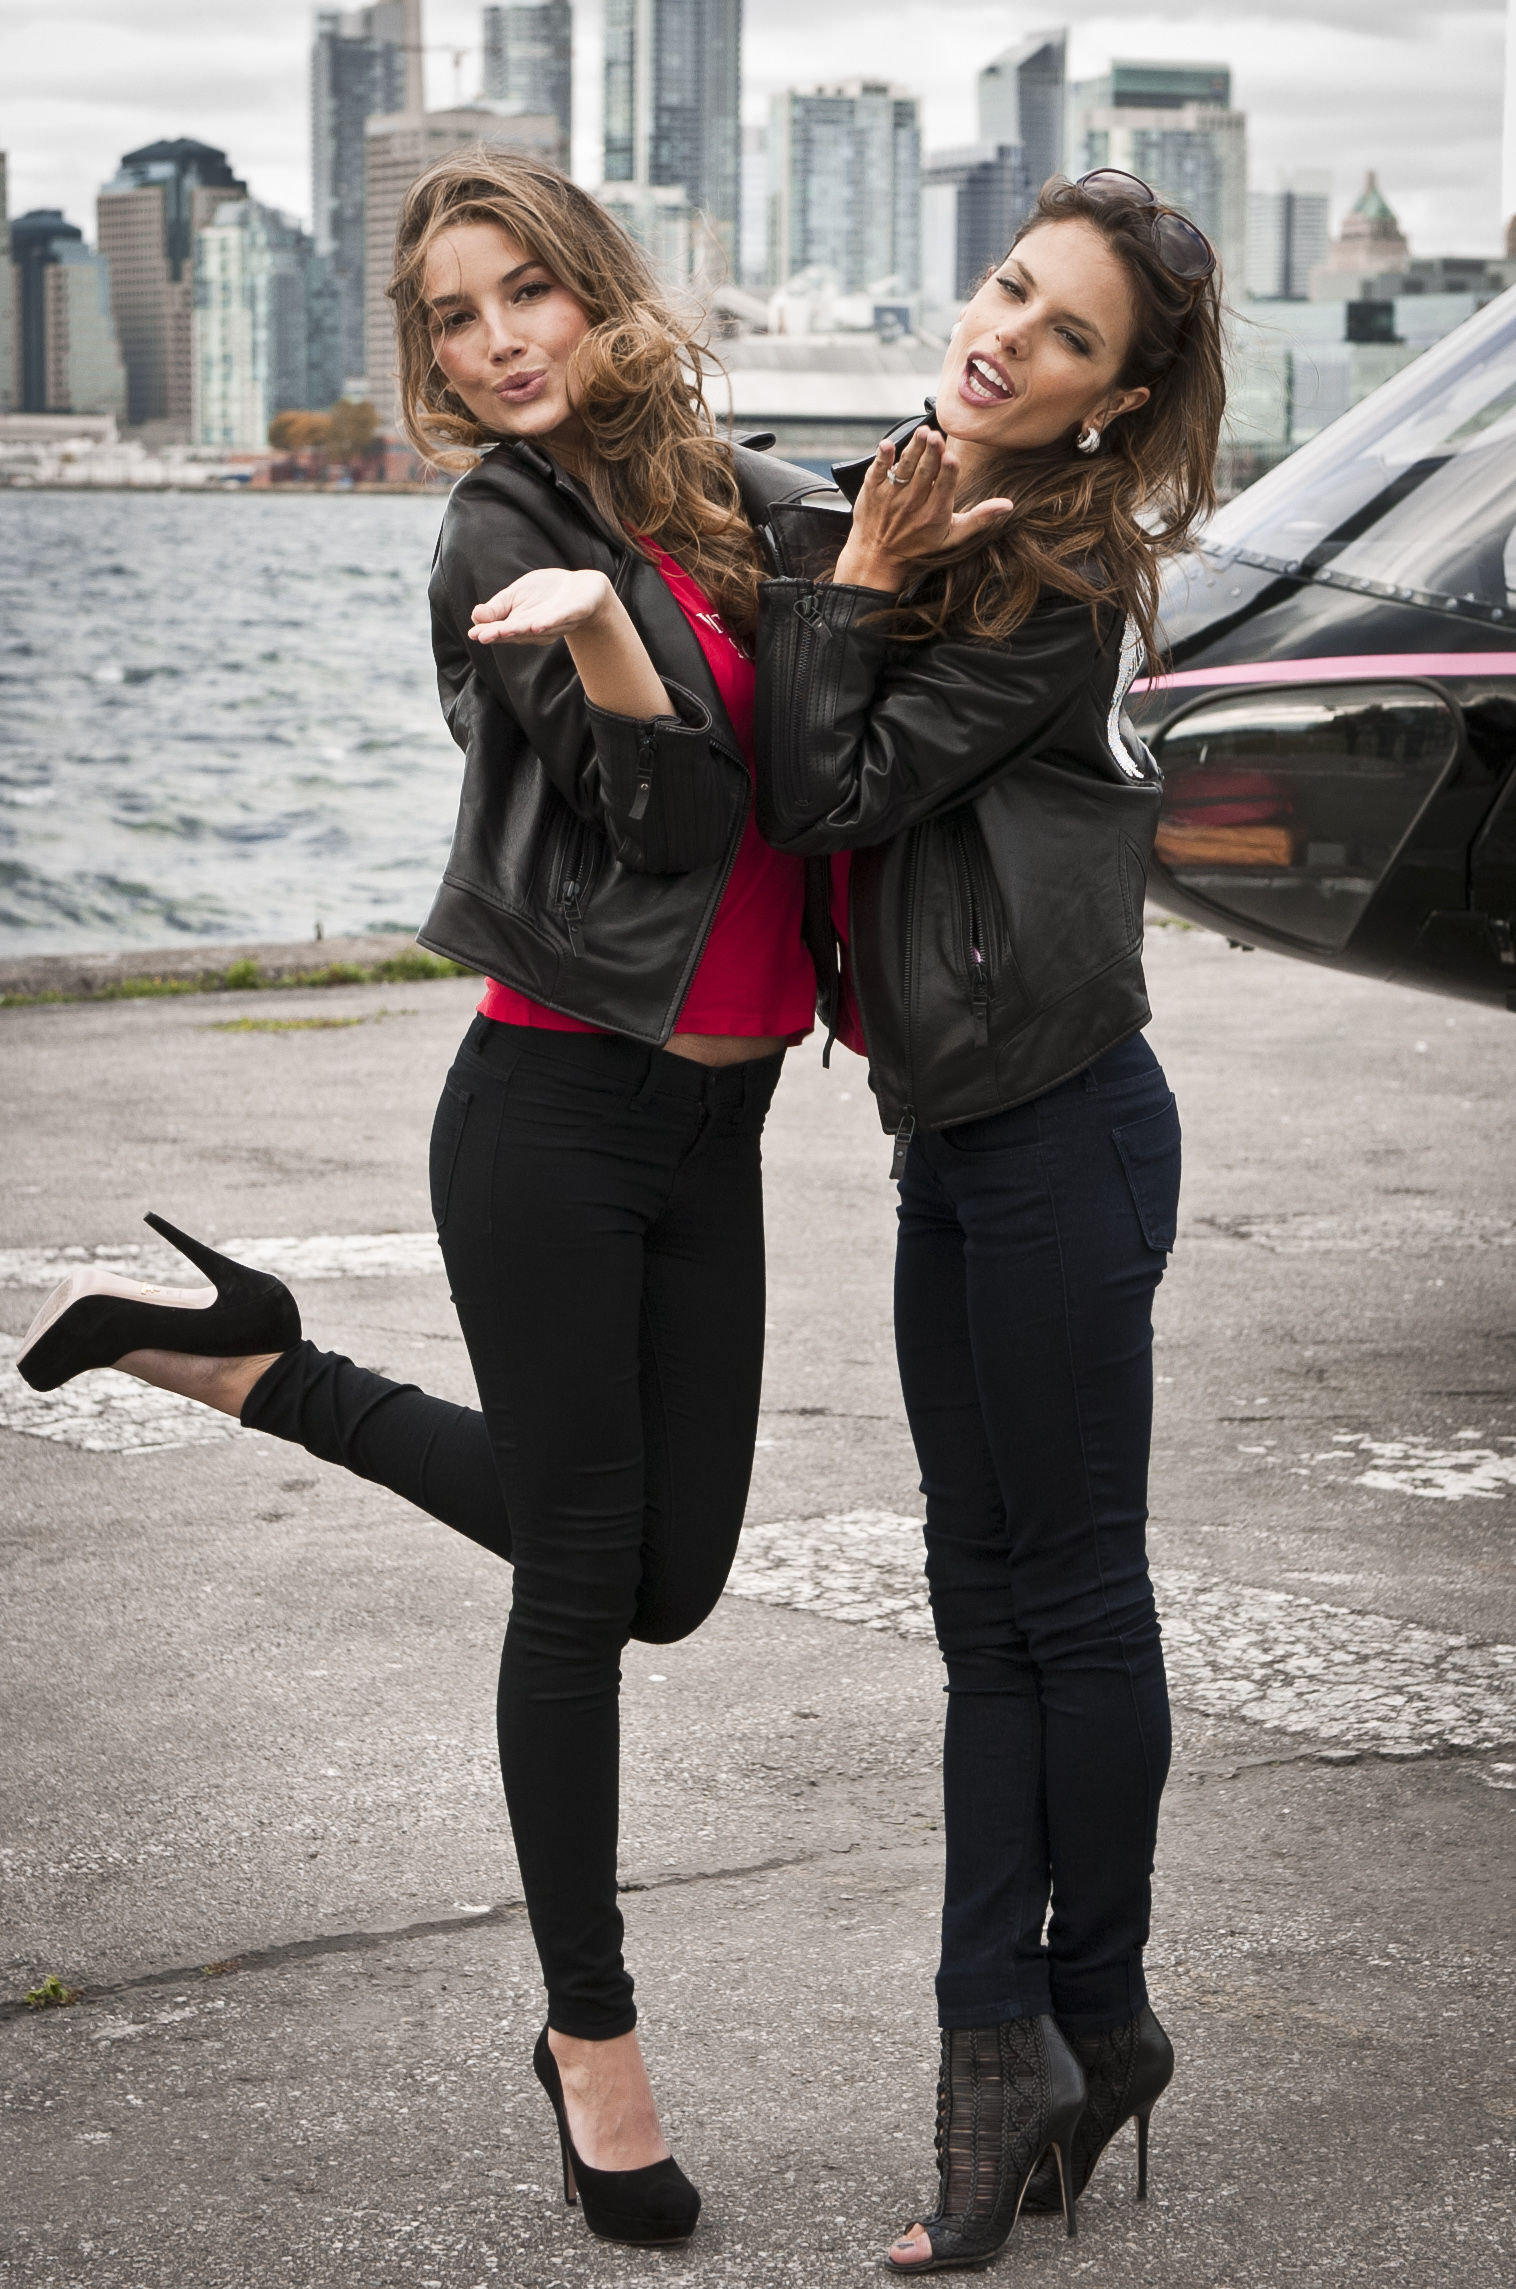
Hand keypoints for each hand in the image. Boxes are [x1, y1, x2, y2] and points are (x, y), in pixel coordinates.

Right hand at [469, 566, 613, 645]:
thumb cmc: (545, 593)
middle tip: (482, 636)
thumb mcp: (516, 596)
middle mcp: (535, 629)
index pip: (501, 630)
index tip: (473, 633)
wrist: (583, 587)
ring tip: (502, 630)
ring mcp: (554, 623)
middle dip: (499, 634)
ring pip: (534, 629)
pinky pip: (559, 620)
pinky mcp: (572, 614)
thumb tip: (475, 616)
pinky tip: (536, 626)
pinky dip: (548, 624)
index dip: (488, 632)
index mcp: (519, 625)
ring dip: (519, 630)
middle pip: (515, 632)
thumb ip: (497, 608)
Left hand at [833, 426, 1014, 593]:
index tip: (951, 458)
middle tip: (936, 436)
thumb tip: (1008, 505)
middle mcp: (913, 504)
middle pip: (924, 473)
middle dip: (931, 454)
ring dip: (913, 449)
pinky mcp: (872, 490)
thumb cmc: (919, 544)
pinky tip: (887, 445)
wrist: (877, 556)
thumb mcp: (953, 536)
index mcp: (935, 513)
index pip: (944, 488)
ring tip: (922, 433)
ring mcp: (891, 496)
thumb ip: (979, 518)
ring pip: (905, 468)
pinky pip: (878, 471)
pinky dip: (882, 458)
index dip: (947, 473)